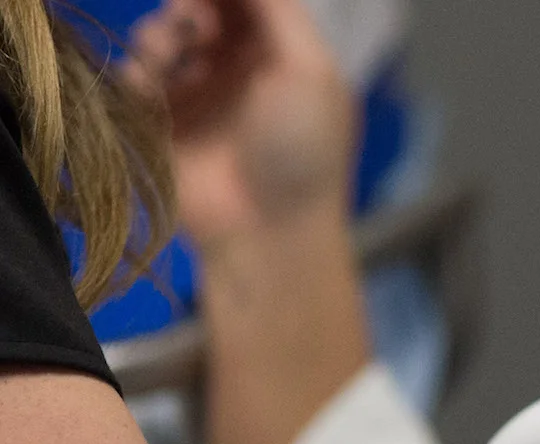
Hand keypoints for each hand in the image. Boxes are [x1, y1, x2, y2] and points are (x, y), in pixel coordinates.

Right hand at [123, 0, 354, 245]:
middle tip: (194, 22)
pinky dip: (140, 72)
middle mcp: (240, 69)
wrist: (268, 232)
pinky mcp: (163, 122)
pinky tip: (153, 86)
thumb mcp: (310, 70)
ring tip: (175, 52)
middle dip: (191, 5)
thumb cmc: (302, 152)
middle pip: (201, 9)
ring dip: (163, 33)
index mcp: (284, 55)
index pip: (249, 2)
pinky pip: (137, 76)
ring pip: (164, 35)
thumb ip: (279, 9)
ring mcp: (199, 94)